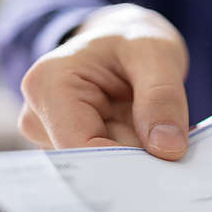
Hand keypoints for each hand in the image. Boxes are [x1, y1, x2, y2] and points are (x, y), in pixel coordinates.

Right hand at [18, 3, 189, 159]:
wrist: (122, 42)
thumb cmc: (132, 41)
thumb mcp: (156, 54)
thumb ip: (162, 97)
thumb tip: (167, 148)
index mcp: (48, 85)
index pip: (83, 147)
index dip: (127, 163)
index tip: (168, 166)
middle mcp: (38, 116)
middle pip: (91, 163)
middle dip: (136, 160)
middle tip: (174, 147)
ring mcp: (49, 137)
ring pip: (101, 170)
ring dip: (137, 158)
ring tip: (158, 131)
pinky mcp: (67, 149)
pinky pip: (105, 168)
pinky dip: (133, 158)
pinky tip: (147, 139)